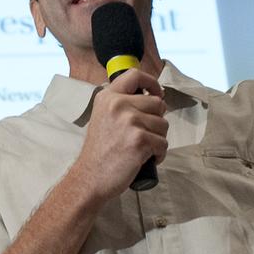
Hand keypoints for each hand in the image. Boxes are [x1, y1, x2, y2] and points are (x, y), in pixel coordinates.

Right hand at [70, 69, 167, 201]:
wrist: (90, 178)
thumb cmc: (99, 153)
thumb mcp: (103, 117)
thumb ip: (120, 105)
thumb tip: (152, 98)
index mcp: (108, 97)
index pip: (135, 75)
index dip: (152, 83)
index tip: (157, 94)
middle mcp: (118, 104)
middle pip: (158, 103)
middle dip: (157, 120)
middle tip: (144, 134)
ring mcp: (129, 121)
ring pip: (163, 124)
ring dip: (158, 139)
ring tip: (141, 149)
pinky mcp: (140, 139)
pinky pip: (163, 143)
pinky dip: (158, 154)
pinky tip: (144, 159)